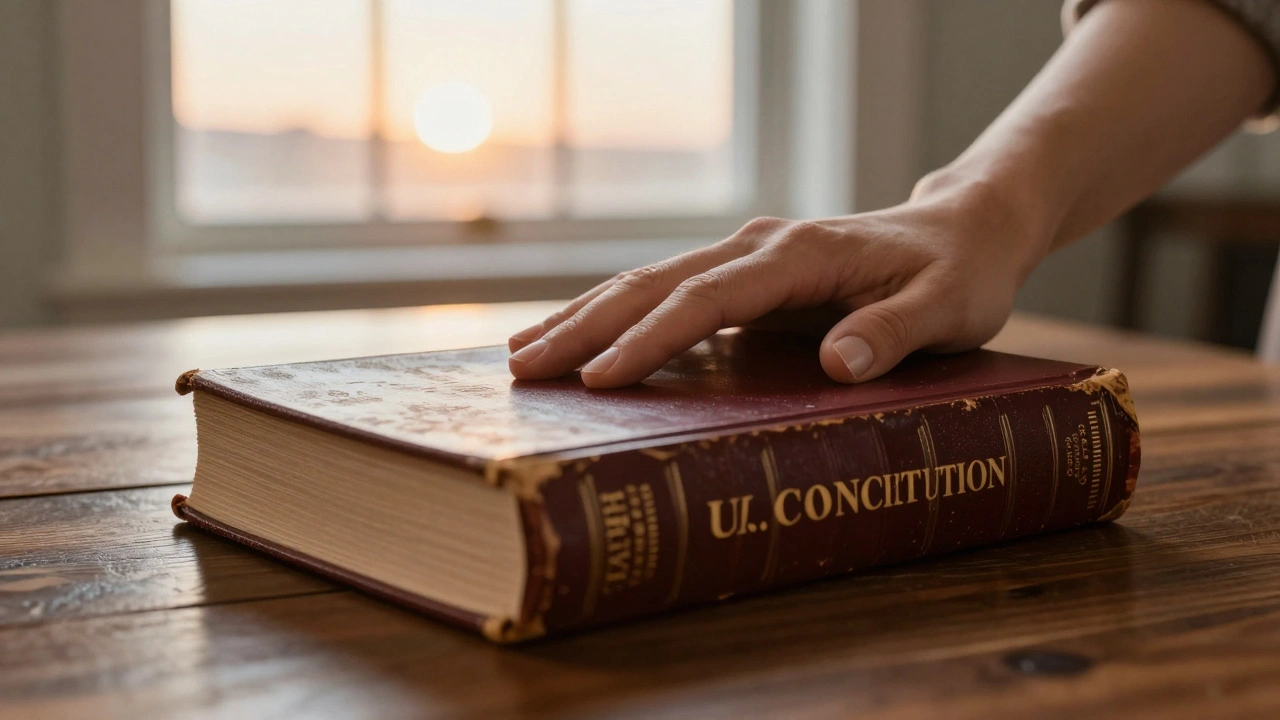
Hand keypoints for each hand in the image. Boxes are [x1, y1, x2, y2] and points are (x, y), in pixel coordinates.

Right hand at [508, 180, 1045, 386]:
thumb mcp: (948, 307)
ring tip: (522, 354)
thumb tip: (837, 363)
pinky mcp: (745, 276)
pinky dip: (615, 316)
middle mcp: (760, 247)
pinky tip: (579, 340)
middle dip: (584, 326)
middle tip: (521, 368)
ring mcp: (747, 257)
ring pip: (648, 282)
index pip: (708, 297)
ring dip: (584, 317)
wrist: (964, 229)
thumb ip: (895, 330)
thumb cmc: (958, 273)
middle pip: (655, 283)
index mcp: (799, 254)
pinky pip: (667, 293)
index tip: (600, 377)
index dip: (651, 338)